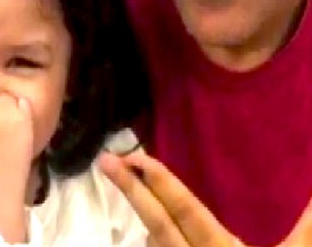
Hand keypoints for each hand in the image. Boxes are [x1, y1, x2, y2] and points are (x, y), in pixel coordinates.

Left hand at [98, 151, 311, 246]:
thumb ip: (308, 230)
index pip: (186, 213)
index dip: (162, 185)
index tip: (138, 159)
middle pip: (158, 224)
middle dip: (131, 191)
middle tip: (105, 161)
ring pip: (154, 244)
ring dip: (143, 217)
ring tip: (127, 183)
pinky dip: (154, 244)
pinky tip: (152, 233)